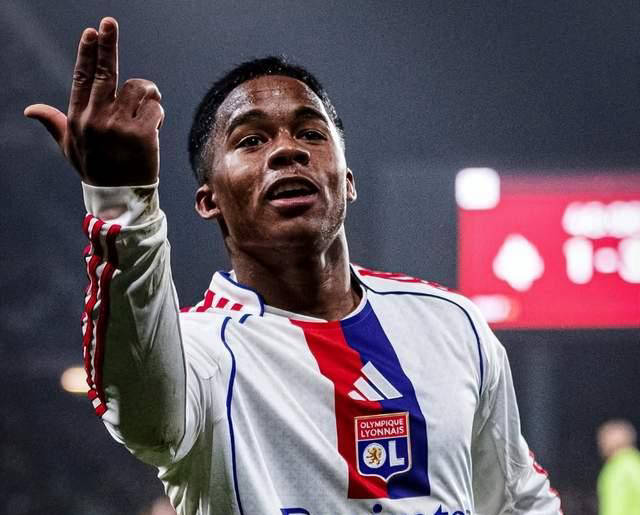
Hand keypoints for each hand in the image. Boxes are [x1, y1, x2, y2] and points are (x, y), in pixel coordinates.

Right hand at [24, 17, 163, 185]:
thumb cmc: (96, 170)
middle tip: (109, 22)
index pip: (83, 77)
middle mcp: (96, 118)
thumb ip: (54, 124)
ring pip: (139, 88)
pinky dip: (158, 113)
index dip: (88, 53)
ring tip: (145, 109)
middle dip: (107, 44)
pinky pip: (155, 107)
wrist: (119, 198)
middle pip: (105, 72)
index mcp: (78, 118)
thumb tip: (30, 110)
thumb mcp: (70, 148)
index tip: (92, 32)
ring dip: (147, 94)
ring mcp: (119, 125)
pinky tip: (153, 127)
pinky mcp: (142, 133)